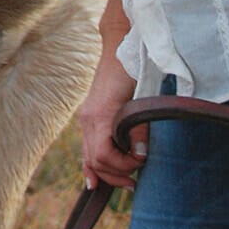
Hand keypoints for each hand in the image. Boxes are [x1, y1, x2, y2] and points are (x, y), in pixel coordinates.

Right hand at [79, 48, 142, 190]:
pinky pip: (86, 147)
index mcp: (100, 116)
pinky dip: (90, 165)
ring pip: (88, 157)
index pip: (104, 156)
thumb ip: (139, 128)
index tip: (142, 162)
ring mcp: (86, 118)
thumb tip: (140, 155)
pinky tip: (94, 180)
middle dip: (115, 174)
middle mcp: (88, 119)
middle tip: (136, 180)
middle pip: (95, 161)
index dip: (123, 166)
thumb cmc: (132, 70)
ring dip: (106, 172)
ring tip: (125, 181)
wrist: (119, 47)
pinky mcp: (90, 116)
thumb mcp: (141, 99)